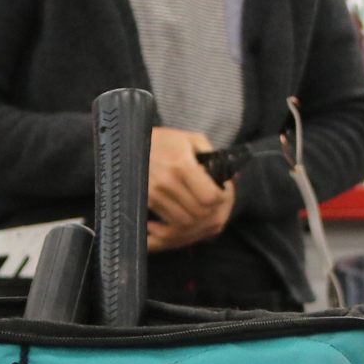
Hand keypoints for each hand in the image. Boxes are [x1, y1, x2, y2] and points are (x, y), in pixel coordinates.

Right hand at [145, 126, 233, 252]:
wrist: (130, 142)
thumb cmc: (166, 140)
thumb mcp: (192, 139)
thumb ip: (214, 157)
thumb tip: (233, 177)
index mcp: (182, 165)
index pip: (210, 197)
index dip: (221, 198)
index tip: (221, 191)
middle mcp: (166, 182)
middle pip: (200, 213)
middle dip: (212, 210)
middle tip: (213, 201)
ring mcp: (153, 194)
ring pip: (185, 221)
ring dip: (197, 219)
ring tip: (199, 206)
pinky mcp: (145, 201)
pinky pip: (168, 222)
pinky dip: (180, 223)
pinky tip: (184, 212)